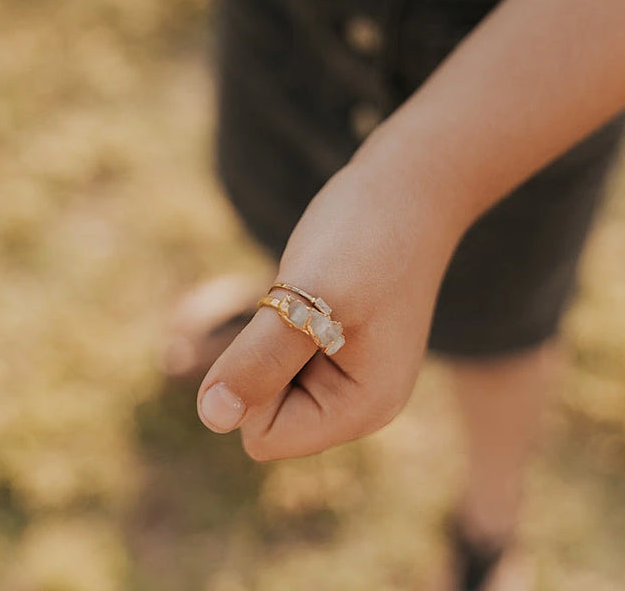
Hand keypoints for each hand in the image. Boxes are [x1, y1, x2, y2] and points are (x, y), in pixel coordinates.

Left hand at [196, 148, 466, 459]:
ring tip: (314, 297)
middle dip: (263, 360)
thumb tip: (213, 418)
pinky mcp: (339, 353)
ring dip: (271, 338)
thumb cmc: (364, 235)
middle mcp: (361, 406)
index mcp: (362, 409)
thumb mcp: (305, 295)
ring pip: (268, 386)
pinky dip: (282, 325)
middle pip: (265, 417)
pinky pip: (281, 359)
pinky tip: (316, 295)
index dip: (253, 381)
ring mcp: (352, 381)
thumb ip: (259, 360)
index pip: (264, 437)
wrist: (411, 187)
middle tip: (303, 304)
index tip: (288, 326)